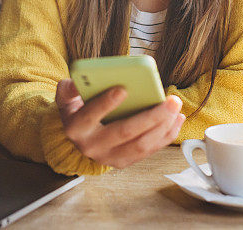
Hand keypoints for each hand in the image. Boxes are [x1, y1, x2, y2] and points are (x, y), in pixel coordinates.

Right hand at [55, 78, 184, 168]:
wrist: (79, 138)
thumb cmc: (77, 111)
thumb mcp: (66, 98)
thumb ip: (68, 88)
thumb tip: (77, 80)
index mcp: (76, 128)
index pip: (90, 116)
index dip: (106, 103)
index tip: (123, 89)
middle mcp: (92, 146)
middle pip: (124, 132)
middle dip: (150, 117)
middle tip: (169, 101)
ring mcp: (109, 157)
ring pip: (141, 145)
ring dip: (163, 127)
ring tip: (176, 108)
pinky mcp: (124, 161)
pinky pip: (149, 151)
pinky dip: (165, 136)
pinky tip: (176, 119)